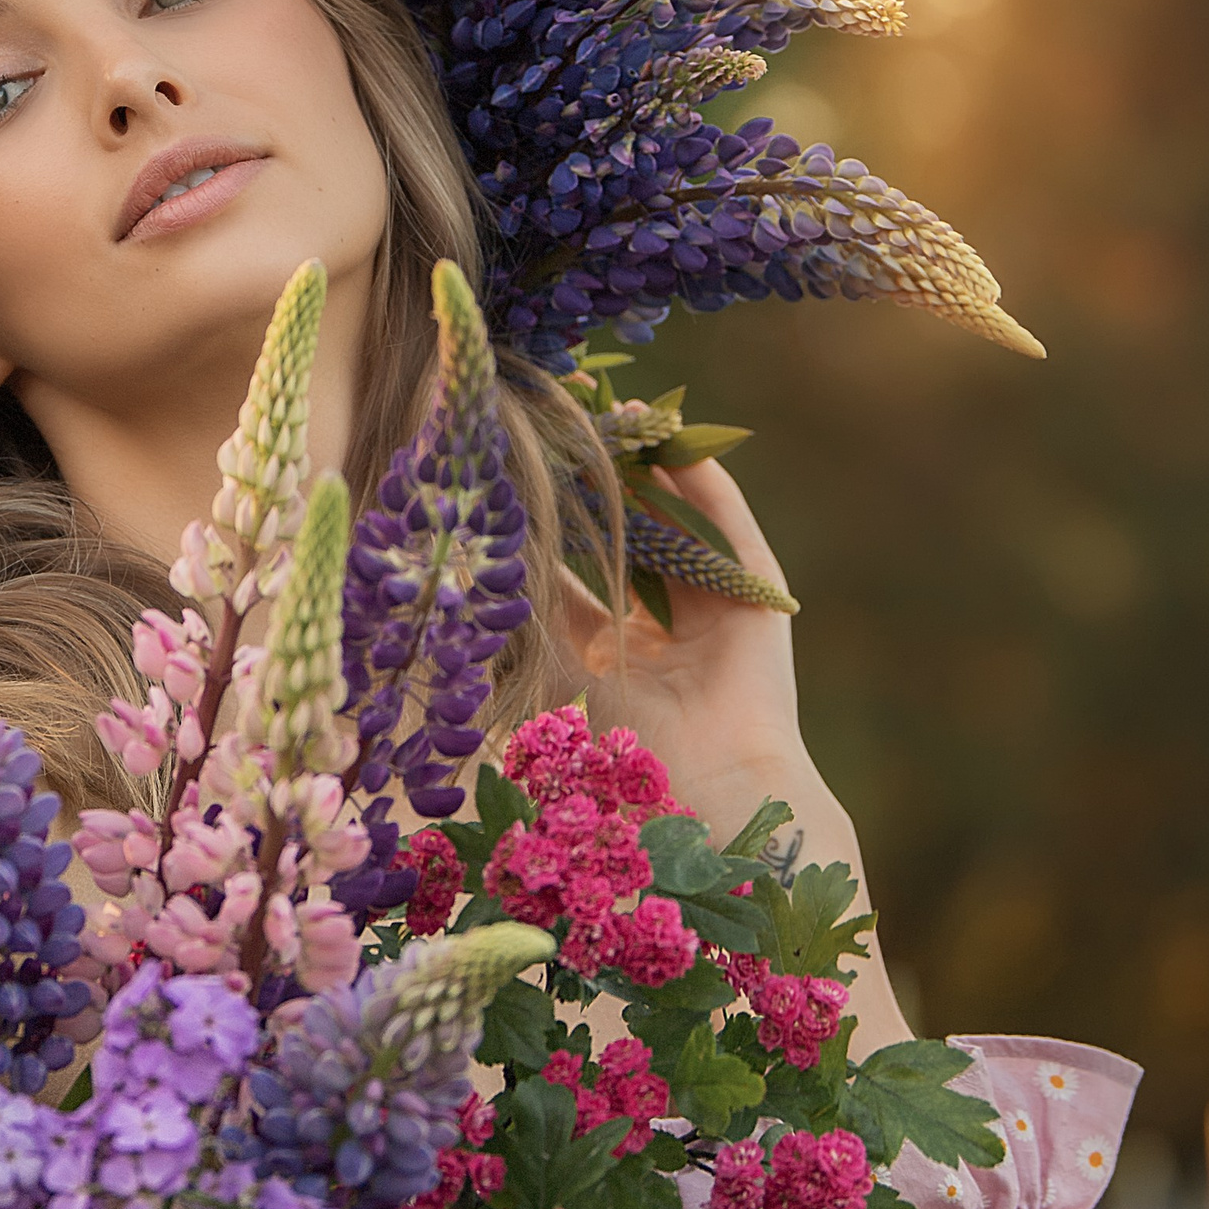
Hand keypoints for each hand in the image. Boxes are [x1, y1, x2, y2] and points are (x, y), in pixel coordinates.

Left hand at [560, 456, 911, 1048]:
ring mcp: (712, 614)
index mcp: (604, 657)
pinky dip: (703, 482)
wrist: (709, 795)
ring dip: (645, 470)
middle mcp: (660, 632)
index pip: (569, 573)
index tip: (510, 470)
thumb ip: (517, 623)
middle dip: (594, 484)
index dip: (542, 524)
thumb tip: (450, 574)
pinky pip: (729, 526)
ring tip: (612, 412)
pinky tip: (672, 437)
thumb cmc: (618, 757)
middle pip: (623, 538)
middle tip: (559, 423)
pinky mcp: (758, 600)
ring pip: (674, 523)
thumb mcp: (548, 673)